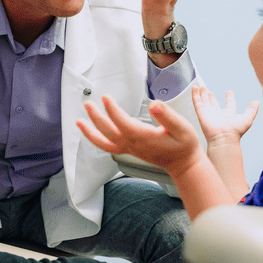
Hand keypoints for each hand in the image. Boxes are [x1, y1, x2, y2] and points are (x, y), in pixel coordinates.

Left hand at [76, 95, 203, 177]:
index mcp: (144, 138)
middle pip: (109, 132)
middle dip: (96, 118)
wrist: (183, 164)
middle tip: (89, 104)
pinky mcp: (129, 149)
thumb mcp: (181, 128)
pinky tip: (91, 130)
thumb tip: (154, 104)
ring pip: (104, 142)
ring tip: (79, 120)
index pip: (122, 123)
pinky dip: (96, 139)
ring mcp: (130, 148)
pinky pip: (108, 146)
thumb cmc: (183, 146)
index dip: (112, 110)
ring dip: (90, 132)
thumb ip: (167, 116)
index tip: (105, 98)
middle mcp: (133, 144)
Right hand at [192, 87, 259, 146]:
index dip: (229, 98)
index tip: (229, 92)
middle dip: (211, 97)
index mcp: (229, 115)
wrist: (224, 138)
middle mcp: (218, 114)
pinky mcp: (201, 113)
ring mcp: (209, 114)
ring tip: (201, 87)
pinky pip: (197, 102)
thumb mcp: (248, 118)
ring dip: (202, 94)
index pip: (229, 104)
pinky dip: (195, 95)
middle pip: (214, 103)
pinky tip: (194, 88)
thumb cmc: (236, 131)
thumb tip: (257, 101)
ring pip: (204, 102)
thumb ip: (252, 109)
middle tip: (209, 90)